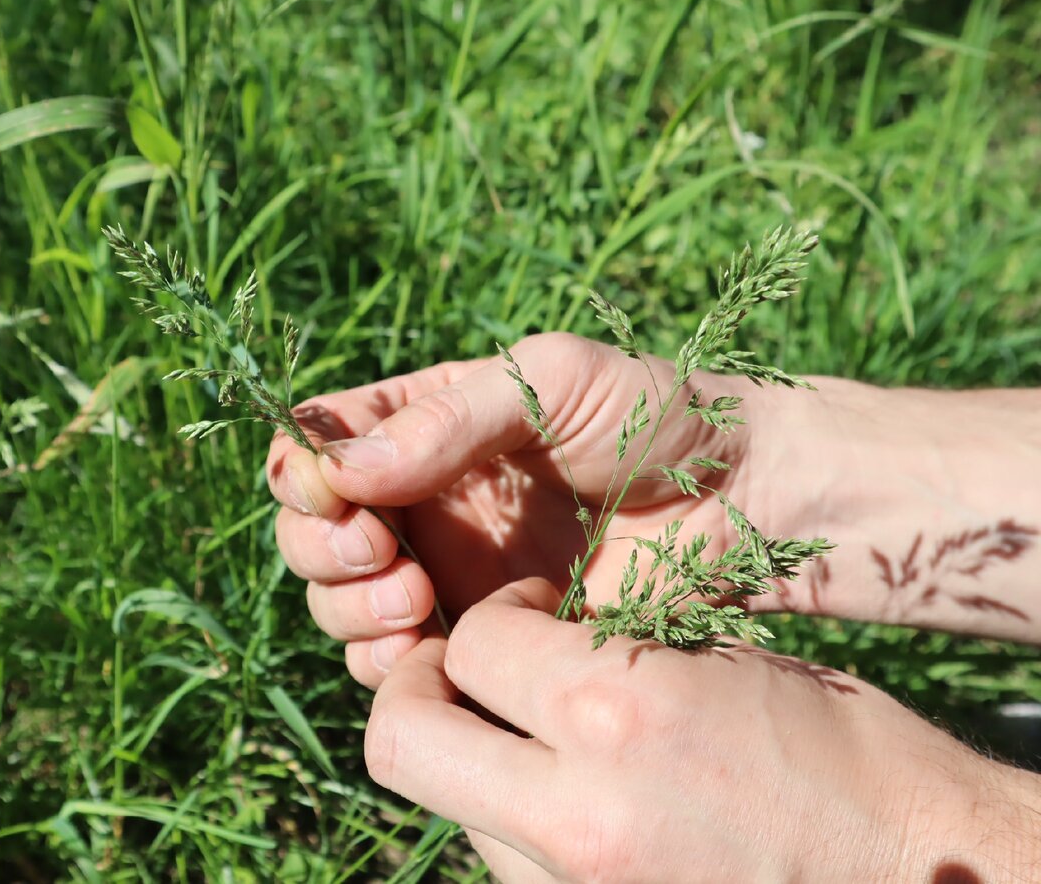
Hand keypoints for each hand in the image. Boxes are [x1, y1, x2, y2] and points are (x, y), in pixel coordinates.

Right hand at [266, 333, 769, 685]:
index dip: (302, 471)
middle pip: (310, 530)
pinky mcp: (483, 640)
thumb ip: (448, 418)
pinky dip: (386, 664)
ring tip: (414, 600)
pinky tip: (427, 649)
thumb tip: (341, 467)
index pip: (316, 443)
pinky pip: (396, 664)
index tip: (337, 493)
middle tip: (380, 553)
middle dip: (320, 548)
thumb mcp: (552, 381)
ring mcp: (449, 572)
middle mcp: (424, 500)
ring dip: (348, 607)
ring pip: (339, 601)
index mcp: (426, 424)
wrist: (744, 500)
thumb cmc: (654, 414)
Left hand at [366, 578, 1040, 882]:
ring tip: (548, 741)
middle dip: (416, 689)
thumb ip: (599, 661)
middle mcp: (578, 814)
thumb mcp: (719, 668)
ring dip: (477, 763)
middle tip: (462, 668)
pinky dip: (523, 822)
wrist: (929, 877)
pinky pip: (508, 864)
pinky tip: (588, 799)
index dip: (492, 614)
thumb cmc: (849, 755)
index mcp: (621, 714)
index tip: (527, 611)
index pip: (472, 644)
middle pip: (402, 741)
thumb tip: (515, 656)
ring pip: (454, 808)